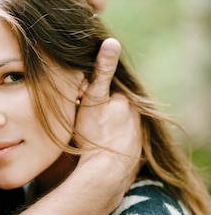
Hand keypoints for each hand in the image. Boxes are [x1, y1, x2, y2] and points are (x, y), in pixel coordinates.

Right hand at [74, 37, 140, 188]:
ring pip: (115, 124)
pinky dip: (109, 141)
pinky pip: (117, 141)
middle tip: (82, 121)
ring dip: (103, 127)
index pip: (107, 89)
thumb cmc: (96, 135)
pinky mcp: (133, 152)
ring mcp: (137, 135)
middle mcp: (137, 116)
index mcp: (128, 101)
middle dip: (99, 110)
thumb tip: (111, 42)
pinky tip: (98, 146)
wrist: (105, 173)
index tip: (77, 100)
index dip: (89, 92)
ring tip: (89, 136)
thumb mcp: (95, 98)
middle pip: (112, 106)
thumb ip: (103, 70)